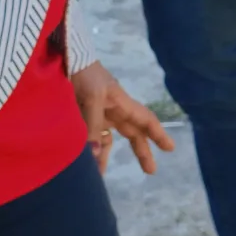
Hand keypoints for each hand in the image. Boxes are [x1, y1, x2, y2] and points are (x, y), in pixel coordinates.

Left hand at [71, 61, 174, 175]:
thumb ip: (94, 126)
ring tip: (101, 176)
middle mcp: (114, 110)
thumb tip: (96, 156)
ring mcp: (99, 114)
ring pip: (109, 138)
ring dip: (106, 156)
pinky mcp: (83, 117)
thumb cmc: (85, 76)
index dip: (158, 134)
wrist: (66, 60)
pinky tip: (86, 163)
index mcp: (122, 103)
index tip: (170, 148)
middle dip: (142, 151)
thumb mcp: (92, 98)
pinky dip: (90, 150)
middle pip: (132, 132)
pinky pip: (92, 137)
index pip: (145, 120)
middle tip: (151, 171)